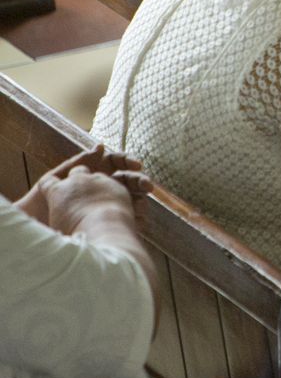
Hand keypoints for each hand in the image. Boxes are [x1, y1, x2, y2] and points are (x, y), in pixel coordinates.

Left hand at [16, 145, 149, 223]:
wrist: (35, 231)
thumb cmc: (41, 203)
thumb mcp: (57, 178)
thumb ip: (79, 163)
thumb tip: (101, 146)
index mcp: (93, 172)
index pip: (117, 162)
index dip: (128, 161)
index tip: (137, 165)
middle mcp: (103, 186)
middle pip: (127, 179)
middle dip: (139, 181)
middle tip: (148, 187)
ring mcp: (108, 204)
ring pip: (131, 198)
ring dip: (139, 199)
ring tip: (143, 206)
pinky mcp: (109, 221)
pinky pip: (126, 217)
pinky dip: (134, 217)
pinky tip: (139, 220)